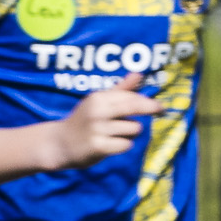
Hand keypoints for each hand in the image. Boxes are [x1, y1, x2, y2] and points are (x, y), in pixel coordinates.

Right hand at [42, 70, 159, 169]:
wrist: (59, 144)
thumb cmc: (84, 121)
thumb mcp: (98, 102)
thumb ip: (120, 89)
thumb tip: (139, 73)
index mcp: (98, 98)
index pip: (130, 96)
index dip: (147, 101)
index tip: (158, 106)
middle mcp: (97, 111)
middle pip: (134, 107)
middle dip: (151, 108)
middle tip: (161, 111)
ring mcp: (97, 129)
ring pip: (133, 129)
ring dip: (131, 133)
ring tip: (117, 135)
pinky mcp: (98, 147)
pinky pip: (125, 145)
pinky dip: (123, 146)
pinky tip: (111, 145)